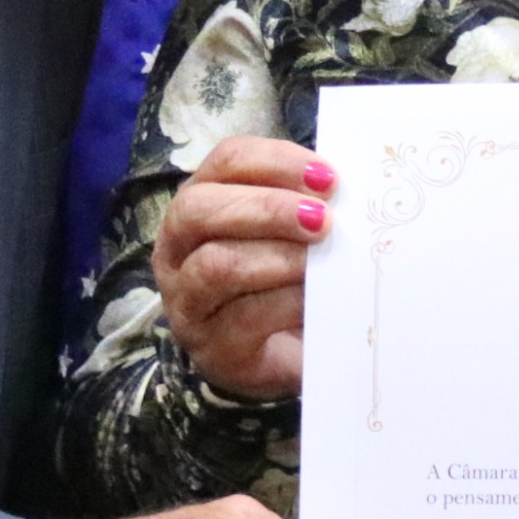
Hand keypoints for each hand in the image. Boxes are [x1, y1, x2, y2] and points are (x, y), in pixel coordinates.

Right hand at [153, 137, 333, 398]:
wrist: (285, 356)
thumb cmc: (286, 280)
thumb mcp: (290, 235)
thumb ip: (306, 206)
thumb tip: (341, 187)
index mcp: (200, 202)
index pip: (226, 162)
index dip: (277, 162)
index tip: (327, 177)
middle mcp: (177, 248)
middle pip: (201, 209)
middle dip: (267, 209)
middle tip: (322, 220)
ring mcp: (186, 300)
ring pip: (216, 266)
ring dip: (277, 258)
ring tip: (319, 261)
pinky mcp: (211, 347)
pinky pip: (243, 318)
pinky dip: (285, 303)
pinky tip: (315, 300)